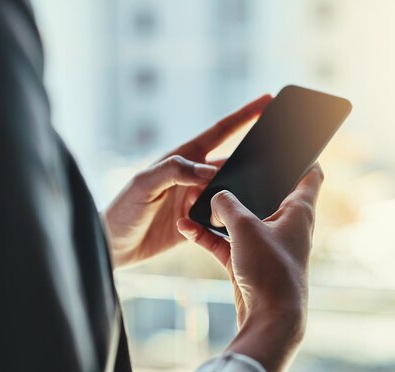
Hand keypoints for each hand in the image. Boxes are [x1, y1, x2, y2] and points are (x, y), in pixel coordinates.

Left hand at [103, 95, 271, 267]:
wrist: (111, 246)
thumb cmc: (121, 210)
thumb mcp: (143, 184)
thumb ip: (174, 172)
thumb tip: (210, 171)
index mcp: (181, 159)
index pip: (219, 132)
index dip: (244, 116)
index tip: (268, 101)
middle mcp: (193, 178)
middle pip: (231, 163)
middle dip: (255, 156)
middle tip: (283, 152)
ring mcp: (196, 200)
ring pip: (230, 192)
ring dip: (246, 192)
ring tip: (271, 190)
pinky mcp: (197, 224)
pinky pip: (222, 219)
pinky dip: (234, 218)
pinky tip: (248, 220)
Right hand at [176, 165, 323, 371]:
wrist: (269, 320)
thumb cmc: (270, 270)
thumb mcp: (245, 228)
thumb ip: (227, 205)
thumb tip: (216, 197)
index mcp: (298, 210)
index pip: (311, 174)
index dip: (303, 156)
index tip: (287, 143)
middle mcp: (284, 225)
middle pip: (266, 193)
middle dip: (243, 183)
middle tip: (221, 169)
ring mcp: (265, 245)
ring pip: (240, 219)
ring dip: (218, 211)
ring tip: (194, 199)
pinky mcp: (248, 263)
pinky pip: (225, 242)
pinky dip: (207, 235)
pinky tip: (186, 228)